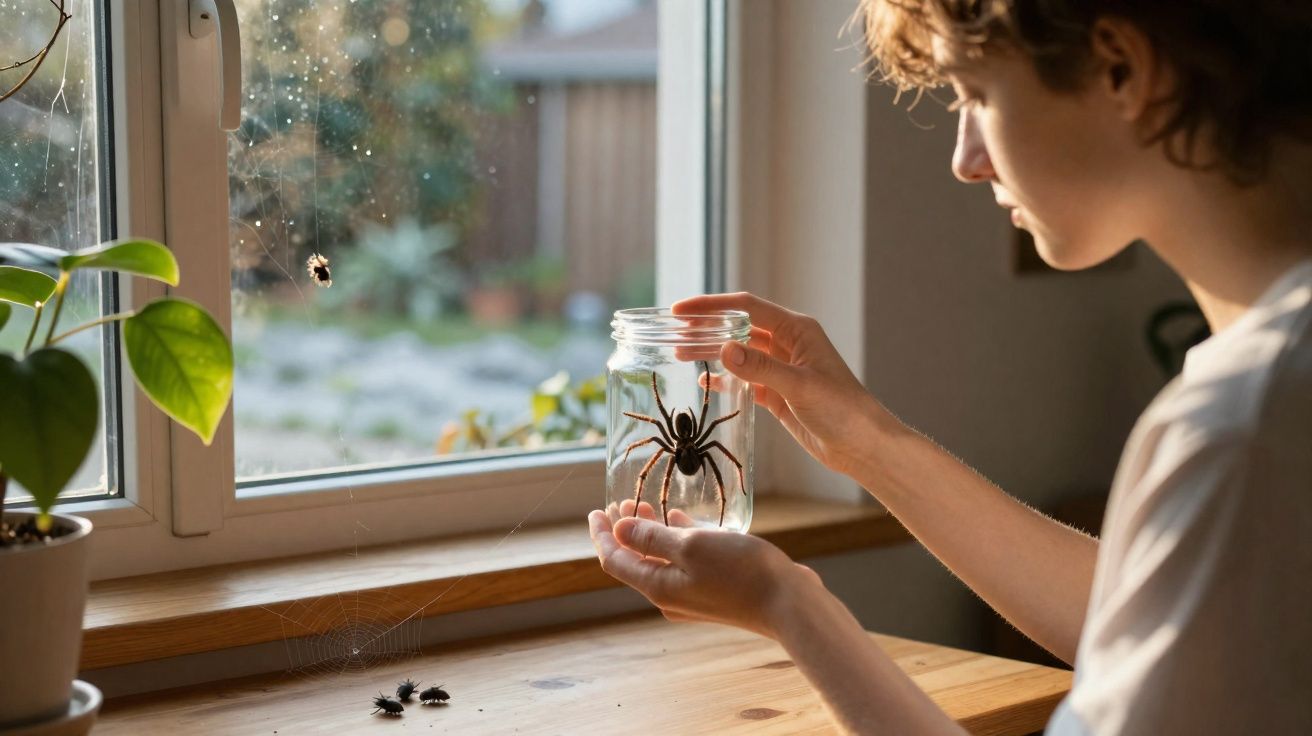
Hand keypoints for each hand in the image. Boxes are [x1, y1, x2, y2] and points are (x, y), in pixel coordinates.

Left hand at [588, 501, 818, 639]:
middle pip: (635, 561)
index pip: (615, 560)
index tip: (595, 511)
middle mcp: (670, 596)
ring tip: (646, 506)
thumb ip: (653, 536)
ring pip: (660, 561)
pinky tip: (683, 522)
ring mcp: (693, 596)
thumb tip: (619, 529)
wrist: (789, 605)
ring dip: (651, 533)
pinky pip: (684, 563)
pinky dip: (677, 541)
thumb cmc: (741, 571)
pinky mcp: (714, 592)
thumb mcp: (691, 545)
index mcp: (657, 586)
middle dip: (625, 531)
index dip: (601, 535)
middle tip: (623, 502)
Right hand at [673, 292, 897, 475]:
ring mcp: (782, 368)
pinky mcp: (778, 392)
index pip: (747, 307)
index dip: (712, 306)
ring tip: (681, 355)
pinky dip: (726, 378)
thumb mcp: (800, 386)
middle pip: (739, 327)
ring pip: (740, 353)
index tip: (681, 311)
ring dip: (713, 353)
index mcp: (797, 330)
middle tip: (674, 334)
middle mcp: (788, 343)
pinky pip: (745, 379)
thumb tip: (724, 348)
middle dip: (707, 329)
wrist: (862, 446)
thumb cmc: (843, 410)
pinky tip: (705, 382)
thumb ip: (761, 368)